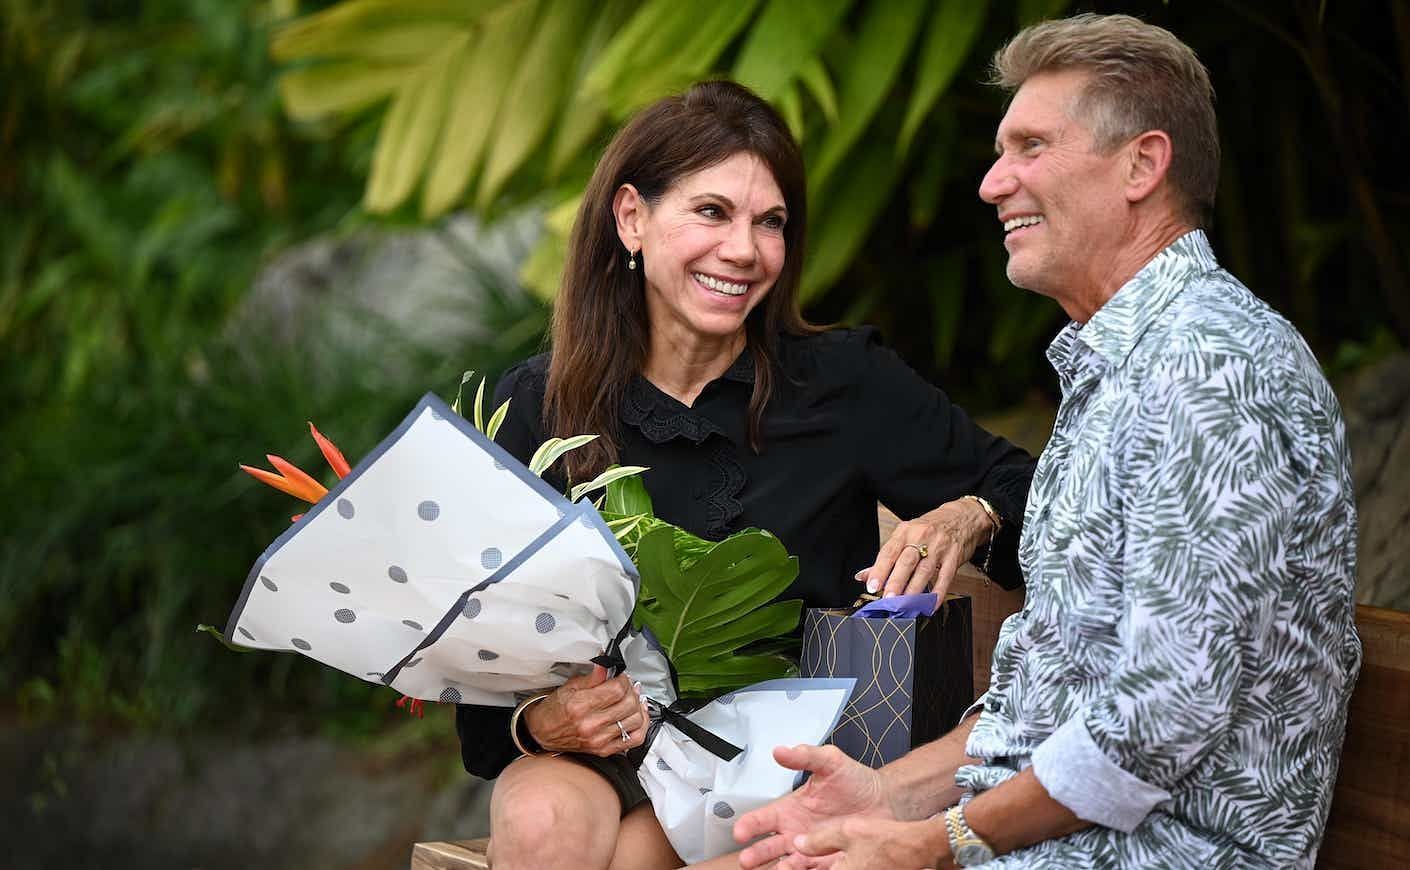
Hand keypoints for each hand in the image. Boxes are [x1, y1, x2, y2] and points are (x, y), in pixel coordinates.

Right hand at [523, 665, 648, 755]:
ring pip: (635, 720)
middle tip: (627, 685)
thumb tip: (607, 664)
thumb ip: (592, 677)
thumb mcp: (569, 687)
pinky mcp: (604, 750)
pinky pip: (635, 739)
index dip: (623, 679)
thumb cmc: (554, 710)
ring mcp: (599, 739)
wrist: (542, 733)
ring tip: (632, 698)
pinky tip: (637, 715)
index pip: (617, 689)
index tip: (621, 676)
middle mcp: (591, 724)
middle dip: (632, 690)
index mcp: (580, 706)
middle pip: (628, 703)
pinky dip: (642, 725)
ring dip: (638, 706)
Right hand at [734, 744, 891, 868]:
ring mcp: (812, 849)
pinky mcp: (830, 862)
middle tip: (746, 860)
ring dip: (780, 868)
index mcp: (791, 809)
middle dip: (756, 855)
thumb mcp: (830, 761)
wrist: (884, 799)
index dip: (749, 825)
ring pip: (789, 864)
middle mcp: (797, 832)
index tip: (740, 832)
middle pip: (769, 847)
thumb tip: (781, 750)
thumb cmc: (855, 781)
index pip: (763, 819)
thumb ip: (805, 756)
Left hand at [792, 816, 953, 869]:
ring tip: (796, 859)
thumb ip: (819, 840)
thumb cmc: (888, 840)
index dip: (790, 869)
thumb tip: (799, 844)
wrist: (918, 847)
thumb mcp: (847, 832)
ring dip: (811, 865)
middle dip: (800, 867)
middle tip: (787, 862)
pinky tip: (823, 858)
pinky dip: (827, 865)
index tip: (782, 864)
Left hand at [858, 499, 992, 598]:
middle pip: (906, 561)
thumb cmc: (930, 528)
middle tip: (888, 599)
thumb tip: (863, 576)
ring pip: (924, 571)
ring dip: (914, 590)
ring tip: (905, 606)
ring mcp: (940, 547)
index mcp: (905, 531)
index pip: (889, 552)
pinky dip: (938, 592)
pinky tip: (930, 605)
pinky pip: (945, 577)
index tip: (872, 586)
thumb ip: (886, 558)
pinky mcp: (954, 557)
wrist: (962, 517)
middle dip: (896, 581)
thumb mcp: (906, 536)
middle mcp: (922, 537)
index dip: (879, 570)